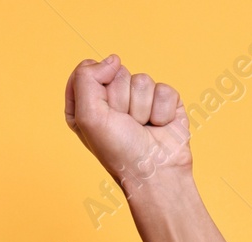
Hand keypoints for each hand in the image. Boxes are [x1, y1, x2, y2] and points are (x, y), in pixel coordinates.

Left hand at [64, 55, 190, 191]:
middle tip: (125, 124)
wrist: (155, 172)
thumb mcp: (87, 116)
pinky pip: (164, 89)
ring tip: (142, 128)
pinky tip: (159, 126)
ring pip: (142, 80)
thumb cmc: (119, 151)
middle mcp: (113, 100)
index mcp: (87, 104)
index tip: (102, 112)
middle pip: (116, 73)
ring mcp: (140, 100)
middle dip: (121, 100)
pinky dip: (161, 111)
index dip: (96, 88)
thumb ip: (86, 78)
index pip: (88, 71)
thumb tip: (113, 59)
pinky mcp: (164, 102)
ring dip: (142, 108)